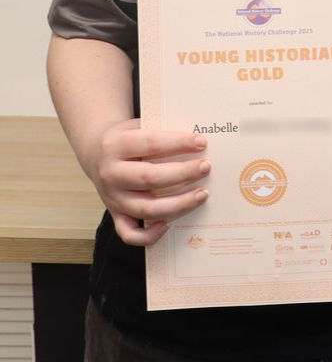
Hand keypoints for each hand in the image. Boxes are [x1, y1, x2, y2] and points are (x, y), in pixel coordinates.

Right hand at [92, 119, 211, 246]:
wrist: (96, 153)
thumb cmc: (127, 138)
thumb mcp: (137, 126)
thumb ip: (161, 131)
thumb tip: (198, 141)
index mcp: (115, 145)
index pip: (151, 143)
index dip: (179, 143)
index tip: (202, 142)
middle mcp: (110, 173)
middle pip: (150, 178)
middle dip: (183, 173)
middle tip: (206, 167)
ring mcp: (111, 197)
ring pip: (146, 208)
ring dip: (178, 203)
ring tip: (202, 193)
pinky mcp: (114, 214)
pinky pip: (129, 233)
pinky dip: (149, 235)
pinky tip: (168, 225)